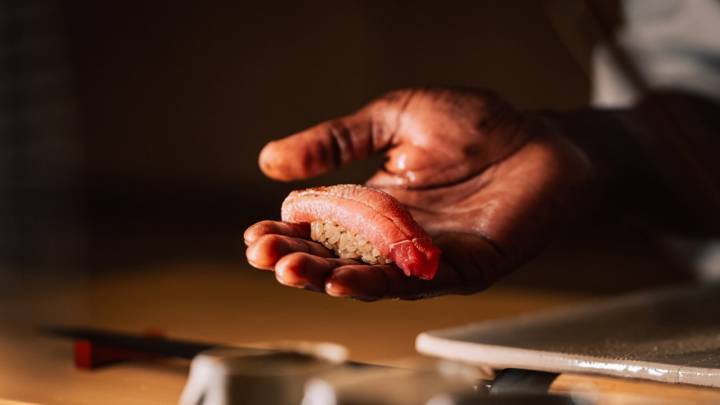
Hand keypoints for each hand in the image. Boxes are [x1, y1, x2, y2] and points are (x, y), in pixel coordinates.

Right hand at [244, 88, 591, 299]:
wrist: (540, 136)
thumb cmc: (475, 125)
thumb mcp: (391, 120)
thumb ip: (337, 141)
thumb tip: (270, 160)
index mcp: (373, 204)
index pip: (320, 227)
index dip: (288, 232)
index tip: (256, 234)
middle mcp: (394, 237)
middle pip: (336, 259)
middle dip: (298, 260)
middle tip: (265, 255)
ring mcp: (425, 256)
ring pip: (368, 278)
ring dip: (328, 278)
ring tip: (292, 272)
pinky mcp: (460, 268)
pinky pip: (415, 283)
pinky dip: (378, 283)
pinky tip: (345, 281)